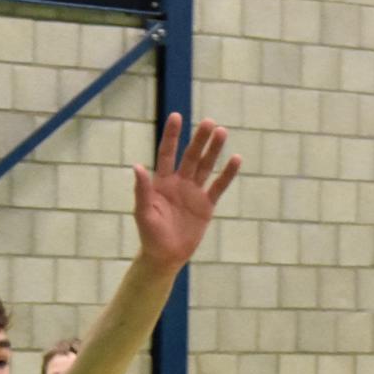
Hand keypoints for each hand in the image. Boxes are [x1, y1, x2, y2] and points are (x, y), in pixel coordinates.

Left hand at [133, 114, 241, 267]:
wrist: (165, 256)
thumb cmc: (149, 235)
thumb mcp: (143, 212)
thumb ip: (142, 189)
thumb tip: (137, 166)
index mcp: (161, 182)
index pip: (167, 153)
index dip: (172, 135)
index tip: (177, 116)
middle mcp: (179, 183)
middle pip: (191, 156)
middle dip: (199, 139)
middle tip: (209, 121)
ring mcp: (194, 193)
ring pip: (206, 167)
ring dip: (214, 150)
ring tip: (222, 132)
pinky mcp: (206, 206)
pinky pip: (219, 187)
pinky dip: (227, 174)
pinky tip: (236, 159)